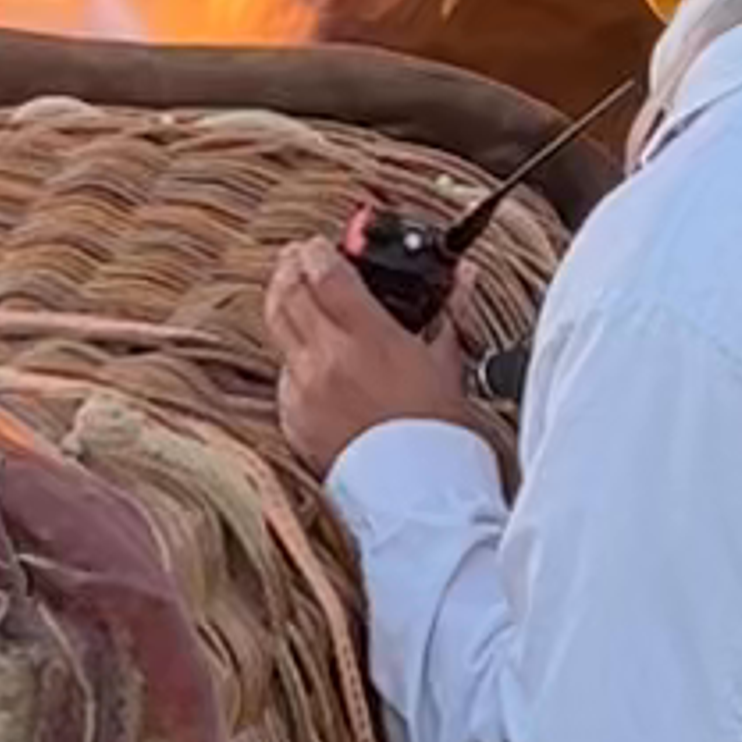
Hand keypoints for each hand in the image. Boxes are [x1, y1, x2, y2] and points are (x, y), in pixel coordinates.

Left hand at [267, 237, 487, 482]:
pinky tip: (310, 356)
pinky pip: (283, 375)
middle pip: (286, 293)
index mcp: (368, 338)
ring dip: (285, 305)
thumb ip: (450, 312)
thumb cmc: (439, 434)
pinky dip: (293, 357)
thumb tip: (465, 276)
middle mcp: (327, 358)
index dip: (315, 251)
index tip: (318, 245)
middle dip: (290, 269)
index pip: (324, 272)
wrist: (417, 495)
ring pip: (276, 329)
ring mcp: (304, 390)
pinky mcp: (293, 419)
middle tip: (298, 260)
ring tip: (297, 296)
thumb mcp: (448, 365)